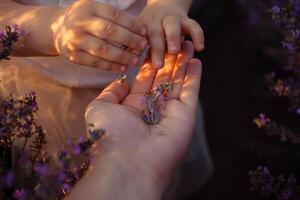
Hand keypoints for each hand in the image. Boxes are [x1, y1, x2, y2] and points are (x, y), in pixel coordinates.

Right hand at [51, 0, 147, 70]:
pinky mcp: (74, 56)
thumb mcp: (95, 10)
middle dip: (130, 40)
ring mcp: (76, 40)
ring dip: (123, 56)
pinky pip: (96, 63)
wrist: (57, 29)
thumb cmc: (85, 19)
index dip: (132, 24)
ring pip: (103, 49)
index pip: (114, 15)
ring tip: (136, 60)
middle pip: (109, 32)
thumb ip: (114, 17)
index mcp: (89, 7)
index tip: (144, 32)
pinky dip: (111, 66)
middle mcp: (80, 22)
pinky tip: (123, 67)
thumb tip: (140, 30)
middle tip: (143, 47)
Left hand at [83, 41, 201, 197]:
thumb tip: (122, 80)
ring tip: (188, 44)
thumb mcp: (101, 107)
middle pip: (163, 77)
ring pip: (179, 81)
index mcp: (134, 106)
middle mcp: (153, 108)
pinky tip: (196, 61)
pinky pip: (191, 91)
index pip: (144, 78)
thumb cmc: (110, 135)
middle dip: (169, 59)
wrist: (128, 162)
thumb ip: (112, 91)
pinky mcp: (186, 115)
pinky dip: (194, 76)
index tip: (153, 44)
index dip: (149, 61)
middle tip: (174, 40)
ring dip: (184, 63)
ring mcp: (170, 111)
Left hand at [138, 0, 203, 68]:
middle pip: (156, 33)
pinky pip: (194, 26)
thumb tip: (124, 63)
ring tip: (175, 51)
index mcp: (142, 26)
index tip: (136, 63)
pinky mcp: (187, 20)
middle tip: (157, 64)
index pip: (139, 38)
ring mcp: (172, 19)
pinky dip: (198, 35)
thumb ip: (134, 48)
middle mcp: (156, 21)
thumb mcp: (139, 35)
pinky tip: (200, 48)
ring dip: (173, 38)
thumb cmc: (149, 29)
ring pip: (173, 26)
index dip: (138, 50)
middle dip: (157, 49)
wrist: (165, 5)